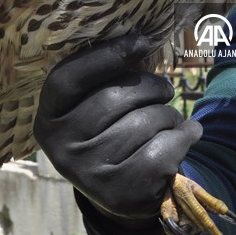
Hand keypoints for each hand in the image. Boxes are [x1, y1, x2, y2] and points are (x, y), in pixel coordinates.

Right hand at [34, 34, 201, 220]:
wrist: (122, 193)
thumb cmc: (111, 132)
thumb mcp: (94, 107)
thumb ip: (106, 77)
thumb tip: (140, 40)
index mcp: (48, 119)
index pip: (68, 78)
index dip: (105, 55)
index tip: (141, 41)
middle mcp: (61, 149)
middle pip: (113, 97)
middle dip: (151, 87)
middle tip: (165, 89)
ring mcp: (89, 175)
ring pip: (144, 122)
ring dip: (169, 114)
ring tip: (169, 119)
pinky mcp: (121, 194)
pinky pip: (164, 149)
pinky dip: (184, 135)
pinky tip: (187, 134)